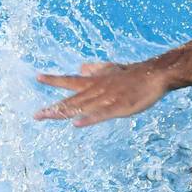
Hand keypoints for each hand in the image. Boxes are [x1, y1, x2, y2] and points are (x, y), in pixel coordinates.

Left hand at [34, 61, 171, 127]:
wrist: (155, 74)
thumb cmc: (133, 74)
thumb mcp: (111, 69)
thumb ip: (95, 70)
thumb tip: (80, 67)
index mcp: (95, 82)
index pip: (71, 80)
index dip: (54, 79)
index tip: (38, 76)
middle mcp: (97, 90)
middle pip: (72, 100)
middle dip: (54, 108)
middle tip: (36, 115)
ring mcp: (107, 99)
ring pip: (82, 107)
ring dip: (64, 112)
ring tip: (48, 116)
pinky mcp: (118, 107)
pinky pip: (101, 115)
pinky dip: (88, 119)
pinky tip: (76, 124)